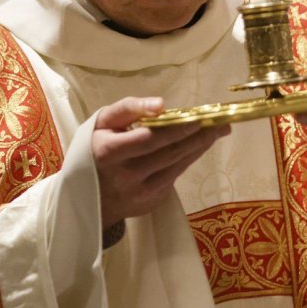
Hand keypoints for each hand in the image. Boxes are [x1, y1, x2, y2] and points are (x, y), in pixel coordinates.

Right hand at [92, 97, 229, 232]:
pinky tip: (199, 146)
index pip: (148, 140)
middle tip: (220, 122)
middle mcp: (124, 176)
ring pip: (176, 166)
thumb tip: (160, 104)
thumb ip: (128, 109)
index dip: (174, 129)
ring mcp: (139, 193)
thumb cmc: (96, 148)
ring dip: (199, 147)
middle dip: (197, 136)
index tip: (197, 117)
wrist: (86, 196)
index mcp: (108, 152)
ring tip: (218, 131)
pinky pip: (174, 177)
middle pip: (168, 154)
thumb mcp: (102, 123)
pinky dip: (188, 159)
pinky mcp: (149, 203)